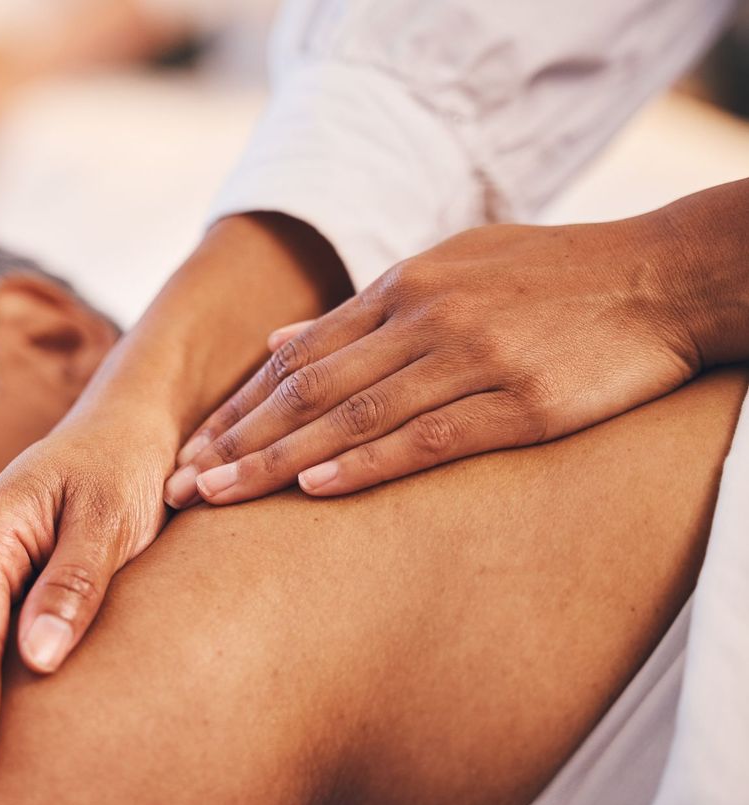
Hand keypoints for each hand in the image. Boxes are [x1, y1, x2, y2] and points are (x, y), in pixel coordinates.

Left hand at [164, 216, 702, 506]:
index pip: (298, 356)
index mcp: (403, 287)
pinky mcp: (521, 400)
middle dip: (236, 438)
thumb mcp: (447, 269)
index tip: (191, 448)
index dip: (239, 405)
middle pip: (308, 388)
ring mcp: (471, 357)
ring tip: (220, 497)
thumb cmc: (548, 277)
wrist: (662, 275)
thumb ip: (359, 310)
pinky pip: (429, 437)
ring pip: (353, 414)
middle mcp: (424, 318)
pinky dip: (368, 463)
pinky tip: (317, 490)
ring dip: (278, 459)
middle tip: (180, 485)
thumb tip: (277, 341)